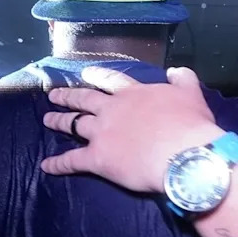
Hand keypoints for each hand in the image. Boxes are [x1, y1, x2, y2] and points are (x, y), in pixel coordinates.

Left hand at [41, 66, 223, 192]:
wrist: (184, 155)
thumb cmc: (190, 126)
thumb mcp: (191, 95)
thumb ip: (183, 80)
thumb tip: (176, 70)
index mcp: (134, 94)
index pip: (111, 81)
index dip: (98, 76)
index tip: (86, 73)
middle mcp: (112, 110)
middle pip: (85, 100)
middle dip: (69, 96)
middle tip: (54, 95)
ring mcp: (101, 133)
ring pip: (74, 124)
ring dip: (59, 121)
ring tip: (47, 120)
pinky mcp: (97, 158)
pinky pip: (72, 161)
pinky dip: (58, 164)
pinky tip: (45, 166)